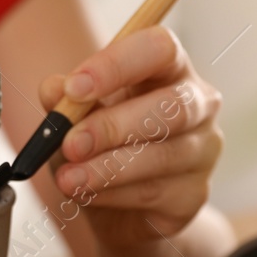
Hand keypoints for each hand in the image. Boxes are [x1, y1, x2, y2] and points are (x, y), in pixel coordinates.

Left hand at [38, 25, 222, 246]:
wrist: (117, 207)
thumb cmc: (100, 145)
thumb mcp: (76, 118)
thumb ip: (65, 101)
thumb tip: (53, 89)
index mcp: (170, 69)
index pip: (160, 49)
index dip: (117, 65)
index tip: (74, 88)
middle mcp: (199, 104)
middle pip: (172, 105)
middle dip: (114, 125)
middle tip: (70, 144)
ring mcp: (203, 151)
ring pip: (162, 156)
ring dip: (107, 167)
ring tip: (68, 178)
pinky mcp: (194, 194)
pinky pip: (153, 192)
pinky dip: (112, 194)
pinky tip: (86, 194)